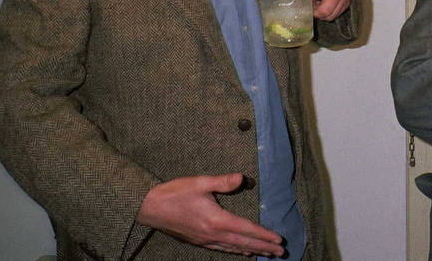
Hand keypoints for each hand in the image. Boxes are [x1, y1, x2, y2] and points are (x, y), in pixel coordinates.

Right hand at [136, 174, 284, 256]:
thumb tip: (242, 178)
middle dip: (264, 247)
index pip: (246, 229)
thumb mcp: (200, 182)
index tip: (278, 239)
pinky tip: (242, 251)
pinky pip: (222, 249)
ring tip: (267, 254)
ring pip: (234, 248)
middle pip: (244, 242)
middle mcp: (213, 234)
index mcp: (216, 220)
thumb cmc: (175, 193)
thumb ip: (223, 182)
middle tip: (281, 252)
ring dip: (252, 250)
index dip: (264, 235)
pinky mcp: (199, 241)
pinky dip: (236, 250)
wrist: (150, 208)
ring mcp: (206, 240)